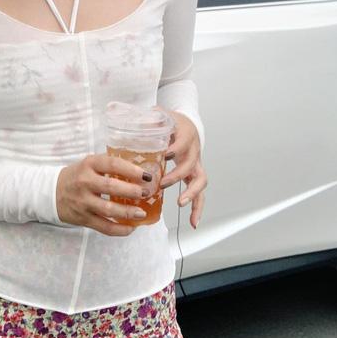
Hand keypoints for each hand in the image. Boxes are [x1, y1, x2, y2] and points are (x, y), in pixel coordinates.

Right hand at [56, 153, 150, 235]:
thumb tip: (139, 172)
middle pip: (111, 187)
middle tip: (146, 193)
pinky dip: (119, 229)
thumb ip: (109, 166)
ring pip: (108, 210)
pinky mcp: (83, 218)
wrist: (52, 192)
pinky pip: (104, 227)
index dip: (131, 170)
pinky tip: (130, 228)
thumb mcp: (89, 164)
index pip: (112, 164)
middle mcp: (85, 182)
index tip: (146, 175)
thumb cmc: (76, 176)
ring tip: (142, 213)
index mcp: (89, 165)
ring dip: (128, 212)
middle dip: (132, 191)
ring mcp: (83, 202)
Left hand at [156, 107, 206, 228]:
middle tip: (163, 184)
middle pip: (192, 165)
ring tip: (181, 206)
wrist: (186, 124)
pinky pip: (199, 193)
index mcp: (186, 135)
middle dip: (178, 176)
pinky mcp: (194, 175)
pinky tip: (192, 222)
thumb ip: (149, 118)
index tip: (166, 155)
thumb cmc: (172, 122)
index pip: (183, 143)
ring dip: (193, 196)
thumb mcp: (160, 115)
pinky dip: (197, 208)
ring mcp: (196, 164)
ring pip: (200, 182)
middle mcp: (194, 150)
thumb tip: (135, 120)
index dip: (176, 149)